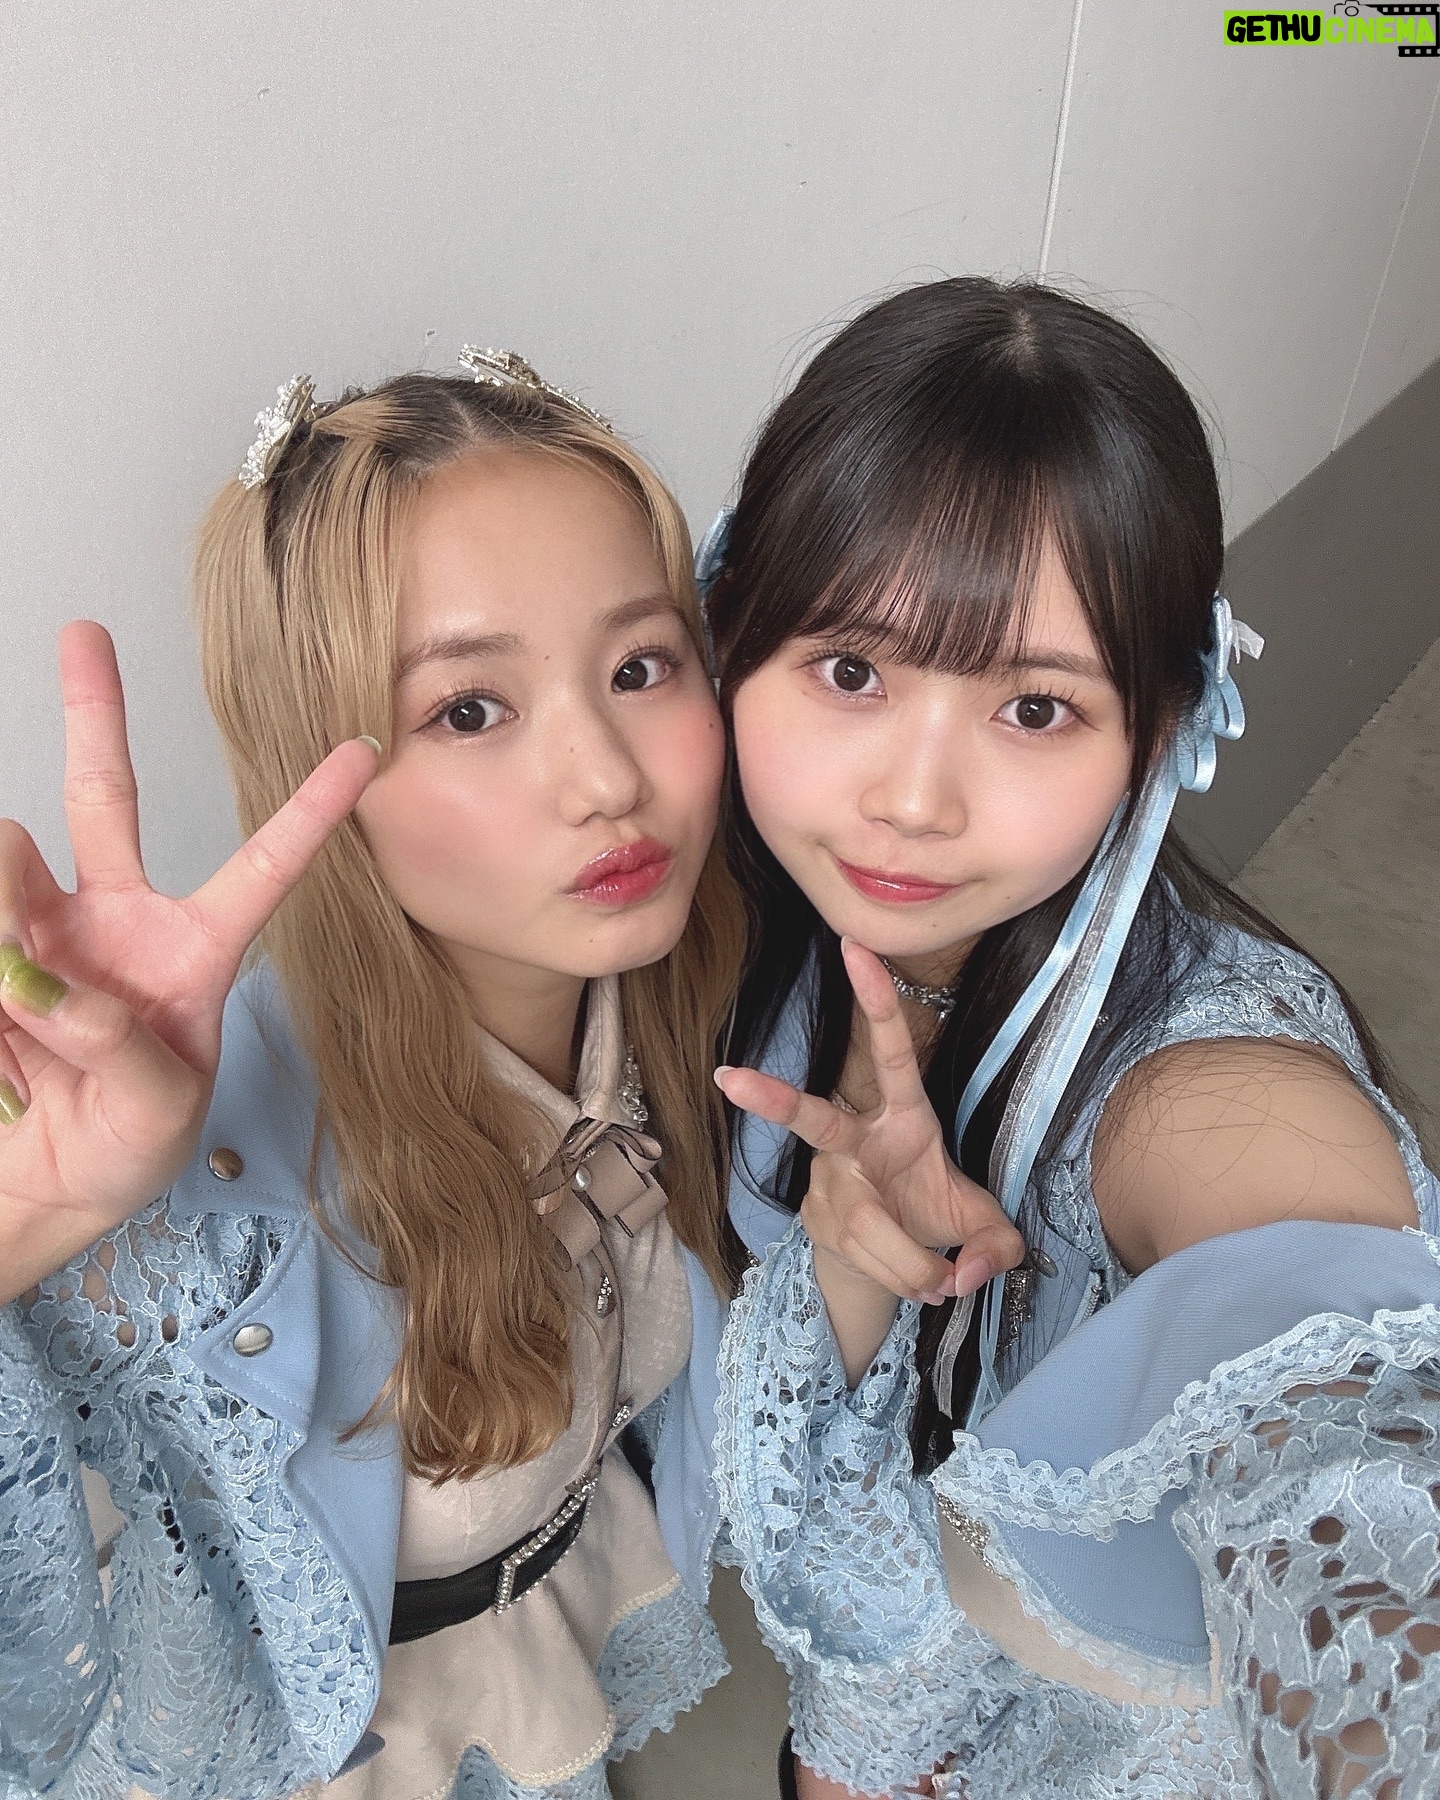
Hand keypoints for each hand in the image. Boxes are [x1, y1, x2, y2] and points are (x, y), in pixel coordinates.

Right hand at [0, 621, 378, 1302]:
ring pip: (11, 874)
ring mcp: (41, 933)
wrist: (38, 1189)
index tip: (362, 747)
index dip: (310, 812)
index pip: (262, 869)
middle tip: (84, 633)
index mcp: (192, 949)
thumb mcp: (159, 1112)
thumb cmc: (125, 1146)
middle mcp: (115, 921)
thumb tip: (66, 985)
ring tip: (20, 997)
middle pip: (104, 799)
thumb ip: (128, 1051)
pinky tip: (8, 1049)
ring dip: (6, 904)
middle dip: (93, 714)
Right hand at [715, 938, 1023, 1305]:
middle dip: (774, 1099)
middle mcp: (854, 1141)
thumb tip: (966, 1274)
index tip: (856, 947)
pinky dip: (900, 1280)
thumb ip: (996, 1245)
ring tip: (943, 1284)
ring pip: (866, 1226)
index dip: (876, 1002)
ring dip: (912, 1264)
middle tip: (731, 1078)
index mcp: (904, 1115)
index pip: (892, 1053)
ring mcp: (826, 1180)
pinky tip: (916, 1282)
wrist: (889, 1258)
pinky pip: (864, 1258)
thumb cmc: (935, 1212)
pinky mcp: (812, 1219)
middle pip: (813, 1119)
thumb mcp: (982, 1224)